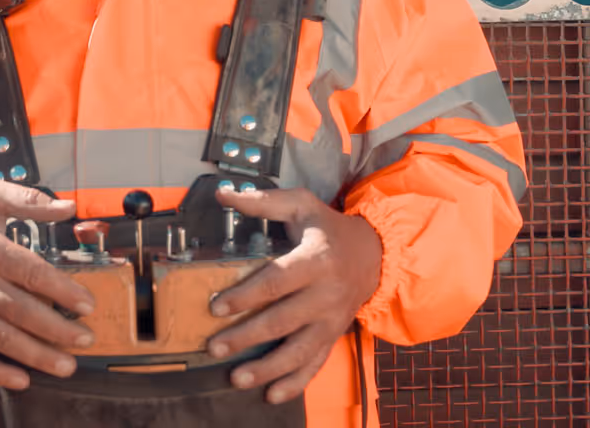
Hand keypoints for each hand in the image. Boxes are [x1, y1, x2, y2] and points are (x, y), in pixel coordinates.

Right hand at [0, 180, 97, 388]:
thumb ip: (31, 200)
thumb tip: (69, 207)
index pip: (31, 273)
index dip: (62, 290)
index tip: (87, 304)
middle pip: (21, 311)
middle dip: (57, 329)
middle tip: (86, 339)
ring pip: (2, 338)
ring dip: (36, 355)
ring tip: (66, 365)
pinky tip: (22, 379)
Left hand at [206, 185, 382, 403]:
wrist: (375, 255)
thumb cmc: (329, 229)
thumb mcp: (302, 206)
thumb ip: (264, 202)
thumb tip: (224, 194)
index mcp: (316, 259)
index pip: (277, 281)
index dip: (246, 295)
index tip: (216, 306)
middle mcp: (326, 294)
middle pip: (282, 319)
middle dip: (247, 336)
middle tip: (215, 346)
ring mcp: (331, 320)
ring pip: (299, 350)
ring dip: (267, 367)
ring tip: (237, 378)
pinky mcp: (333, 336)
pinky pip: (315, 364)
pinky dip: (295, 383)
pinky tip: (272, 394)